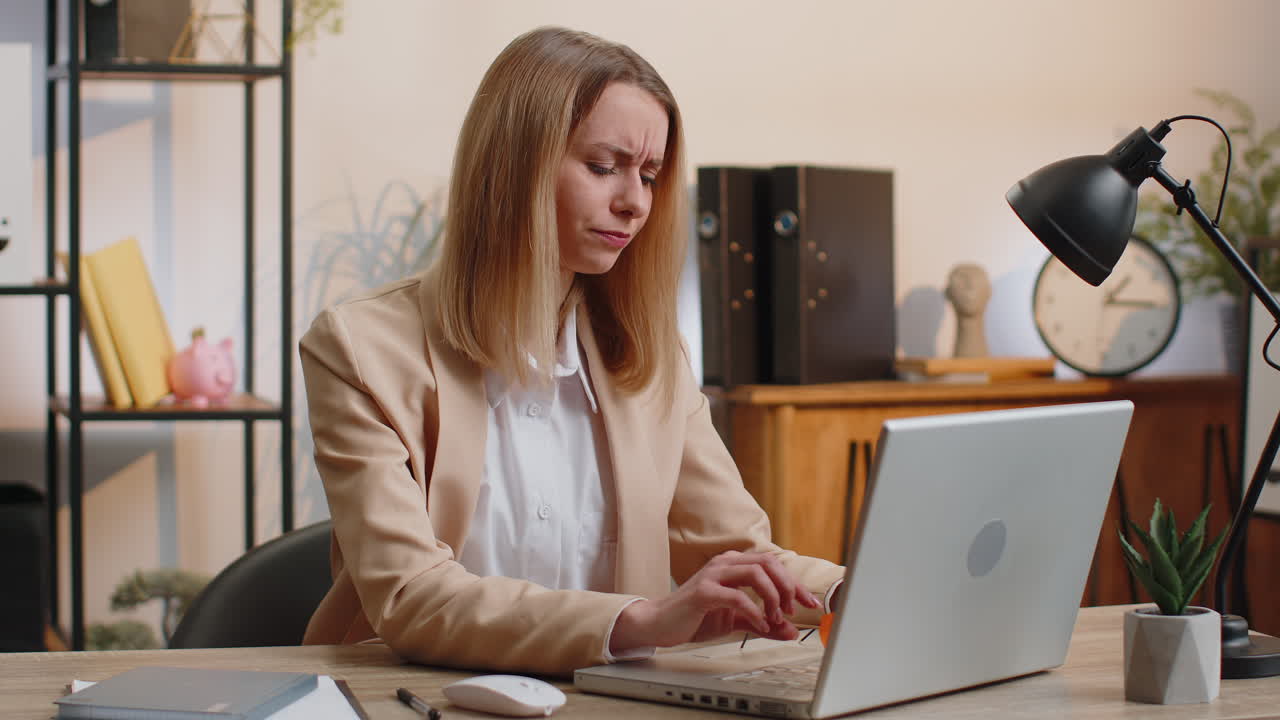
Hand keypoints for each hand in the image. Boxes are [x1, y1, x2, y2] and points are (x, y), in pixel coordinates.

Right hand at [609, 551, 821, 652]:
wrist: (660, 624)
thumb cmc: (694, 617)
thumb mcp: (736, 620)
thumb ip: (763, 624)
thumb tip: (790, 631)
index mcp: (734, 565)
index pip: (773, 565)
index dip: (795, 583)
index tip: (810, 603)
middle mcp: (725, 563)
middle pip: (769, 563)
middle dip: (789, 587)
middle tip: (793, 610)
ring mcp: (713, 574)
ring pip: (756, 574)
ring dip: (773, 597)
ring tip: (774, 618)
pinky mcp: (703, 591)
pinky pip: (737, 597)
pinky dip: (754, 612)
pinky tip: (759, 624)